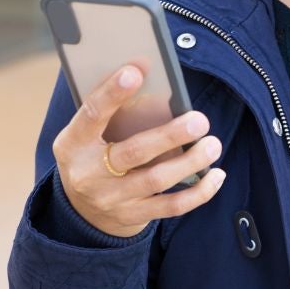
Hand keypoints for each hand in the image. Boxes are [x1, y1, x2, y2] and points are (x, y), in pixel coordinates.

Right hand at [52, 64, 226, 237]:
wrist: (81, 211)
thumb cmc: (92, 155)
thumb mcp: (87, 135)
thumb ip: (110, 112)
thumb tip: (148, 76)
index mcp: (73, 144)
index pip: (92, 115)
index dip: (111, 93)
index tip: (135, 71)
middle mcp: (89, 174)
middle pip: (133, 152)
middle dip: (170, 135)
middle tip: (200, 120)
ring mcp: (111, 199)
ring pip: (156, 180)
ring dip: (190, 162)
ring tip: (213, 144)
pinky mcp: (132, 217)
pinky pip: (170, 206)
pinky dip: (198, 192)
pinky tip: (216, 175)